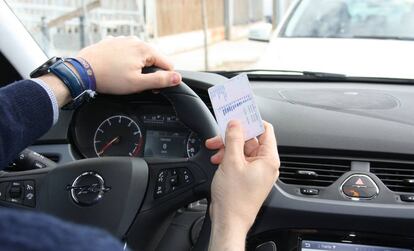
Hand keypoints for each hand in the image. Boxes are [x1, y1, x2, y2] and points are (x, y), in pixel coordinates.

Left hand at [77, 36, 181, 93]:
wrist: (82, 72)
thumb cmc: (109, 78)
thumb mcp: (138, 84)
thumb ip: (160, 80)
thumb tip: (177, 78)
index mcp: (145, 49)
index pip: (167, 65)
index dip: (163, 79)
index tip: (151, 88)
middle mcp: (135, 41)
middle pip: (153, 60)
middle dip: (148, 72)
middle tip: (135, 84)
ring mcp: (122, 40)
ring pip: (139, 56)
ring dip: (136, 67)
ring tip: (123, 77)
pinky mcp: (112, 43)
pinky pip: (125, 53)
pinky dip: (124, 61)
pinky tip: (115, 70)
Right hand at [206, 120, 279, 250]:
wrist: (229, 220)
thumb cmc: (234, 198)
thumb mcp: (232, 161)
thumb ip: (234, 138)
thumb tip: (235, 123)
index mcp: (268, 159)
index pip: (265, 130)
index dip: (252, 121)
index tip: (239, 115)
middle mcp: (265, 165)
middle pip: (251, 140)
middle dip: (233, 136)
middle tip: (219, 135)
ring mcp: (256, 172)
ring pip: (242, 150)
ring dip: (228, 147)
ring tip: (215, 150)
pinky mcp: (247, 178)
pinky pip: (239, 161)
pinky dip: (228, 158)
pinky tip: (217, 160)